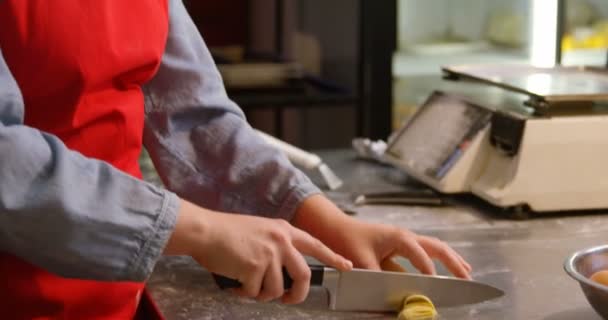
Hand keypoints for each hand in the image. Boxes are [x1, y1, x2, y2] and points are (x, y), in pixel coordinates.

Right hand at [164, 200, 352, 303]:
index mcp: (283, 230)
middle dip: (298, 293)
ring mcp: (269, 254)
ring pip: (277, 288)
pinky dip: (245, 294)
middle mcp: (281, 240)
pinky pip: (256, 292)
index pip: (315, 244)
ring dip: (262, 294)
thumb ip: (275, 245)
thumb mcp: (259, 229)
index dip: (332, 257)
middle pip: (304, 275)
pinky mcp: (255, 267)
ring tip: (248, 287)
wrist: (205, 230)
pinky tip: (236, 285)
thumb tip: (281, 272)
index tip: (347, 266)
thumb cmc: (226, 232)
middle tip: (288, 299)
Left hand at [293, 195, 471, 278]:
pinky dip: (436, 262)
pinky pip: (423, 254)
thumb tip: (392, 294)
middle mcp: (405, 236)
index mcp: (398, 237)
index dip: (428, 270)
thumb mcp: (360, 262)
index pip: (420, 254)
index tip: (434, 285)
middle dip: (453, 262)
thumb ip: (377, 279)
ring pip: (433, 248)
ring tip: (466, 272)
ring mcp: (403, 240)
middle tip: (467, 278)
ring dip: (450, 259)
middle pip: (436, 247)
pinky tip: (442, 272)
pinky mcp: (399, 247)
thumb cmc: (346, 240)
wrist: (333, 228)